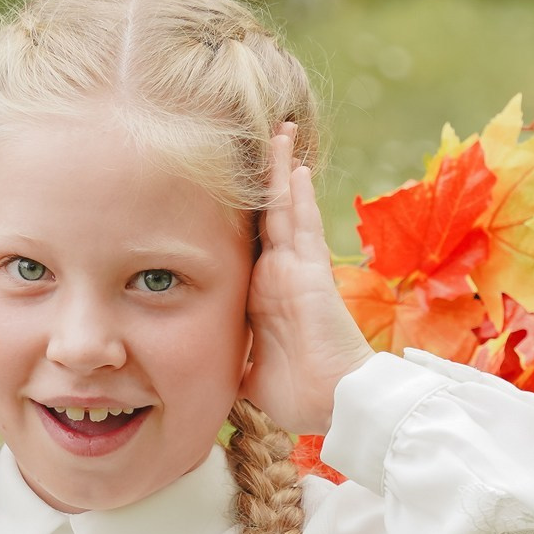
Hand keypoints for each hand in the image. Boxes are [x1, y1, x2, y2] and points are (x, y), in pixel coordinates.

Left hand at [242, 122, 375, 436]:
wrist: (333, 402)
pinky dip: (297, 193)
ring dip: (279, 170)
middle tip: (254, 138)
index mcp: (262, 294)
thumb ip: (229, 363)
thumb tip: (200, 375)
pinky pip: (303, 222)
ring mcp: (296, 269)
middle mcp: (278, 274)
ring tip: (275, 131)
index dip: (237, 214)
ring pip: (285, 208)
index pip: (246, 243)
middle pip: (266, 214)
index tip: (223, 186)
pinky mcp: (311, 271)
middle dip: (260, 178)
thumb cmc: (298, 394)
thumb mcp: (248, 372)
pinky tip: (293, 163)